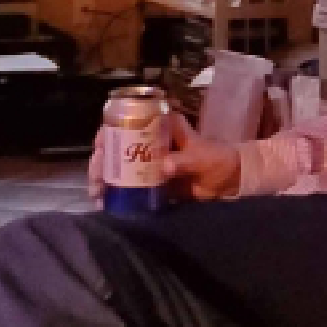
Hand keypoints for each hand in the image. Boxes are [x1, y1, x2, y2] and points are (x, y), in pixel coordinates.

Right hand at [85, 115, 241, 203]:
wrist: (230, 180)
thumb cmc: (217, 159)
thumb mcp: (201, 157)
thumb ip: (183, 161)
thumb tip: (163, 167)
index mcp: (160, 127)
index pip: (128, 122)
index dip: (109, 131)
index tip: (101, 145)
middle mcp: (149, 142)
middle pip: (116, 148)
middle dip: (102, 161)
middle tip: (97, 176)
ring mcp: (148, 163)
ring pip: (118, 168)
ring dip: (105, 179)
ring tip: (97, 193)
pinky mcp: (150, 183)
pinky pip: (129, 187)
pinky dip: (117, 195)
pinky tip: (105, 204)